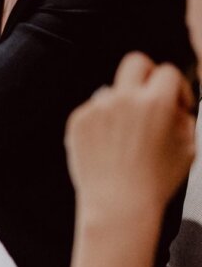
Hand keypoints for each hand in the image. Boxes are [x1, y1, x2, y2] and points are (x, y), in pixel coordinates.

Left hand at [65, 52, 194, 220]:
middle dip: (146, 75)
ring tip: (128, 138)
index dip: (176, 87)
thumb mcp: (188, 147)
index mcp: (155, 102)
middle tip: (150, 96)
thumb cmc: (157, 180)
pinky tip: (110, 146)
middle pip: (135, 62)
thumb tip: (177, 103)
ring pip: (113, 91)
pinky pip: (94, 110)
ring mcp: (97, 108)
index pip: (167, 72)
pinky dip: (103, 123)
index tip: (176, 103)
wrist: (118, 204)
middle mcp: (124, 99)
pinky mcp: (78, 120)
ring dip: (123, 106)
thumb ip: (184, 117)